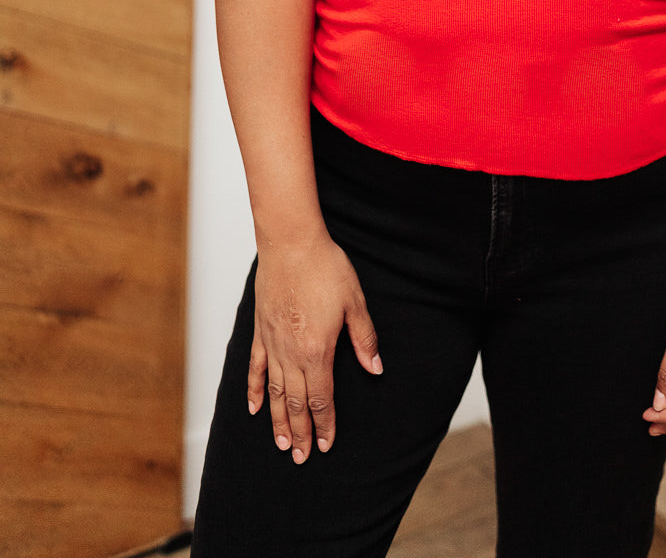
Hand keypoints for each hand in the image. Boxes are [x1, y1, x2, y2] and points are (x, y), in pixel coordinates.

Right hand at [248, 233, 382, 462]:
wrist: (291, 243)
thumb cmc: (325, 268)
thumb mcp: (354, 302)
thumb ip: (364, 339)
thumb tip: (375, 368)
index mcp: (317, 350)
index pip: (322, 398)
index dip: (324, 424)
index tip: (325, 445)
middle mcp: (292, 354)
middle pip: (297, 403)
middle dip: (301, 432)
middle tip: (301, 457)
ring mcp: (273, 344)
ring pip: (276, 393)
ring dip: (279, 420)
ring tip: (281, 444)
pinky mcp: (260, 332)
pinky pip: (256, 369)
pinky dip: (255, 391)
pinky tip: (255, 408)